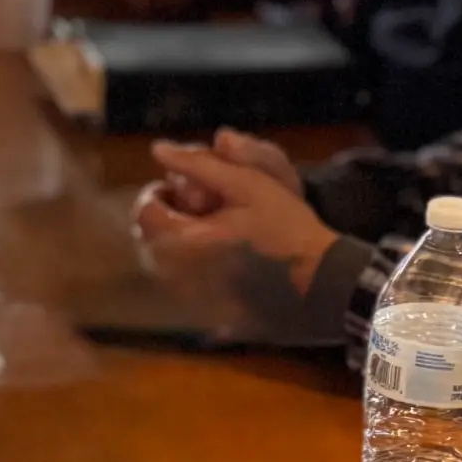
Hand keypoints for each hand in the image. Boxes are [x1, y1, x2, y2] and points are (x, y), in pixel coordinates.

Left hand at [134, 138, 337, 293]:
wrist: (317, 278)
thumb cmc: (283, 226)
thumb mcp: (245, 184)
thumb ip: (197, 164)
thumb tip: (157, 149)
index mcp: (182, 240)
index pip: (144, 212)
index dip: (161, 193)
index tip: (186, 188)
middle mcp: (177, 275)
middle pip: (149, 240)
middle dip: (167, 217)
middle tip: (200, 207)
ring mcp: (189, 298)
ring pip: (162, 264)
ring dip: (176, 241)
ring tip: (211, 229)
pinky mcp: (203, 313)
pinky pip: (181, 286)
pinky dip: (190, 266)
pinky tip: (220, 257)